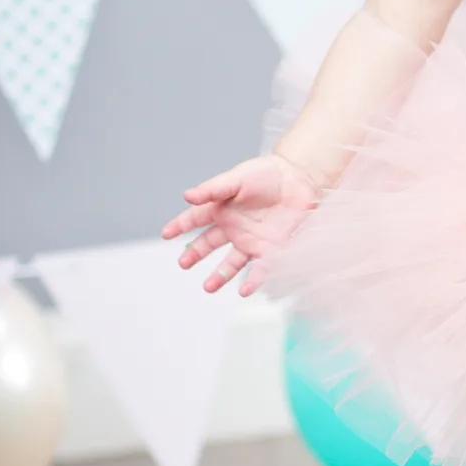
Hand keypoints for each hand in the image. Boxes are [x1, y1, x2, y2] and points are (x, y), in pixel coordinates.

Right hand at [161, 153, 319, 295]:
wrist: (300, 179)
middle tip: (183, 263)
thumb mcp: (237, 178)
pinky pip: (260, 269)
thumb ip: (213, 189)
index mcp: (221, 208)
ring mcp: (250, 240)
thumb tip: (187, 196)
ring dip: (219, 275)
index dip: (180, 226)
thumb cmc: (267, 174)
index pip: (195, 218)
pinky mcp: (271, 249)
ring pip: (230, 262)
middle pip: (209, 244)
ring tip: (207, 287)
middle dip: (195, 254)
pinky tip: (243, 291)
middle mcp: (233, 227)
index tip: (166, 234)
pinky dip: (252, 281)